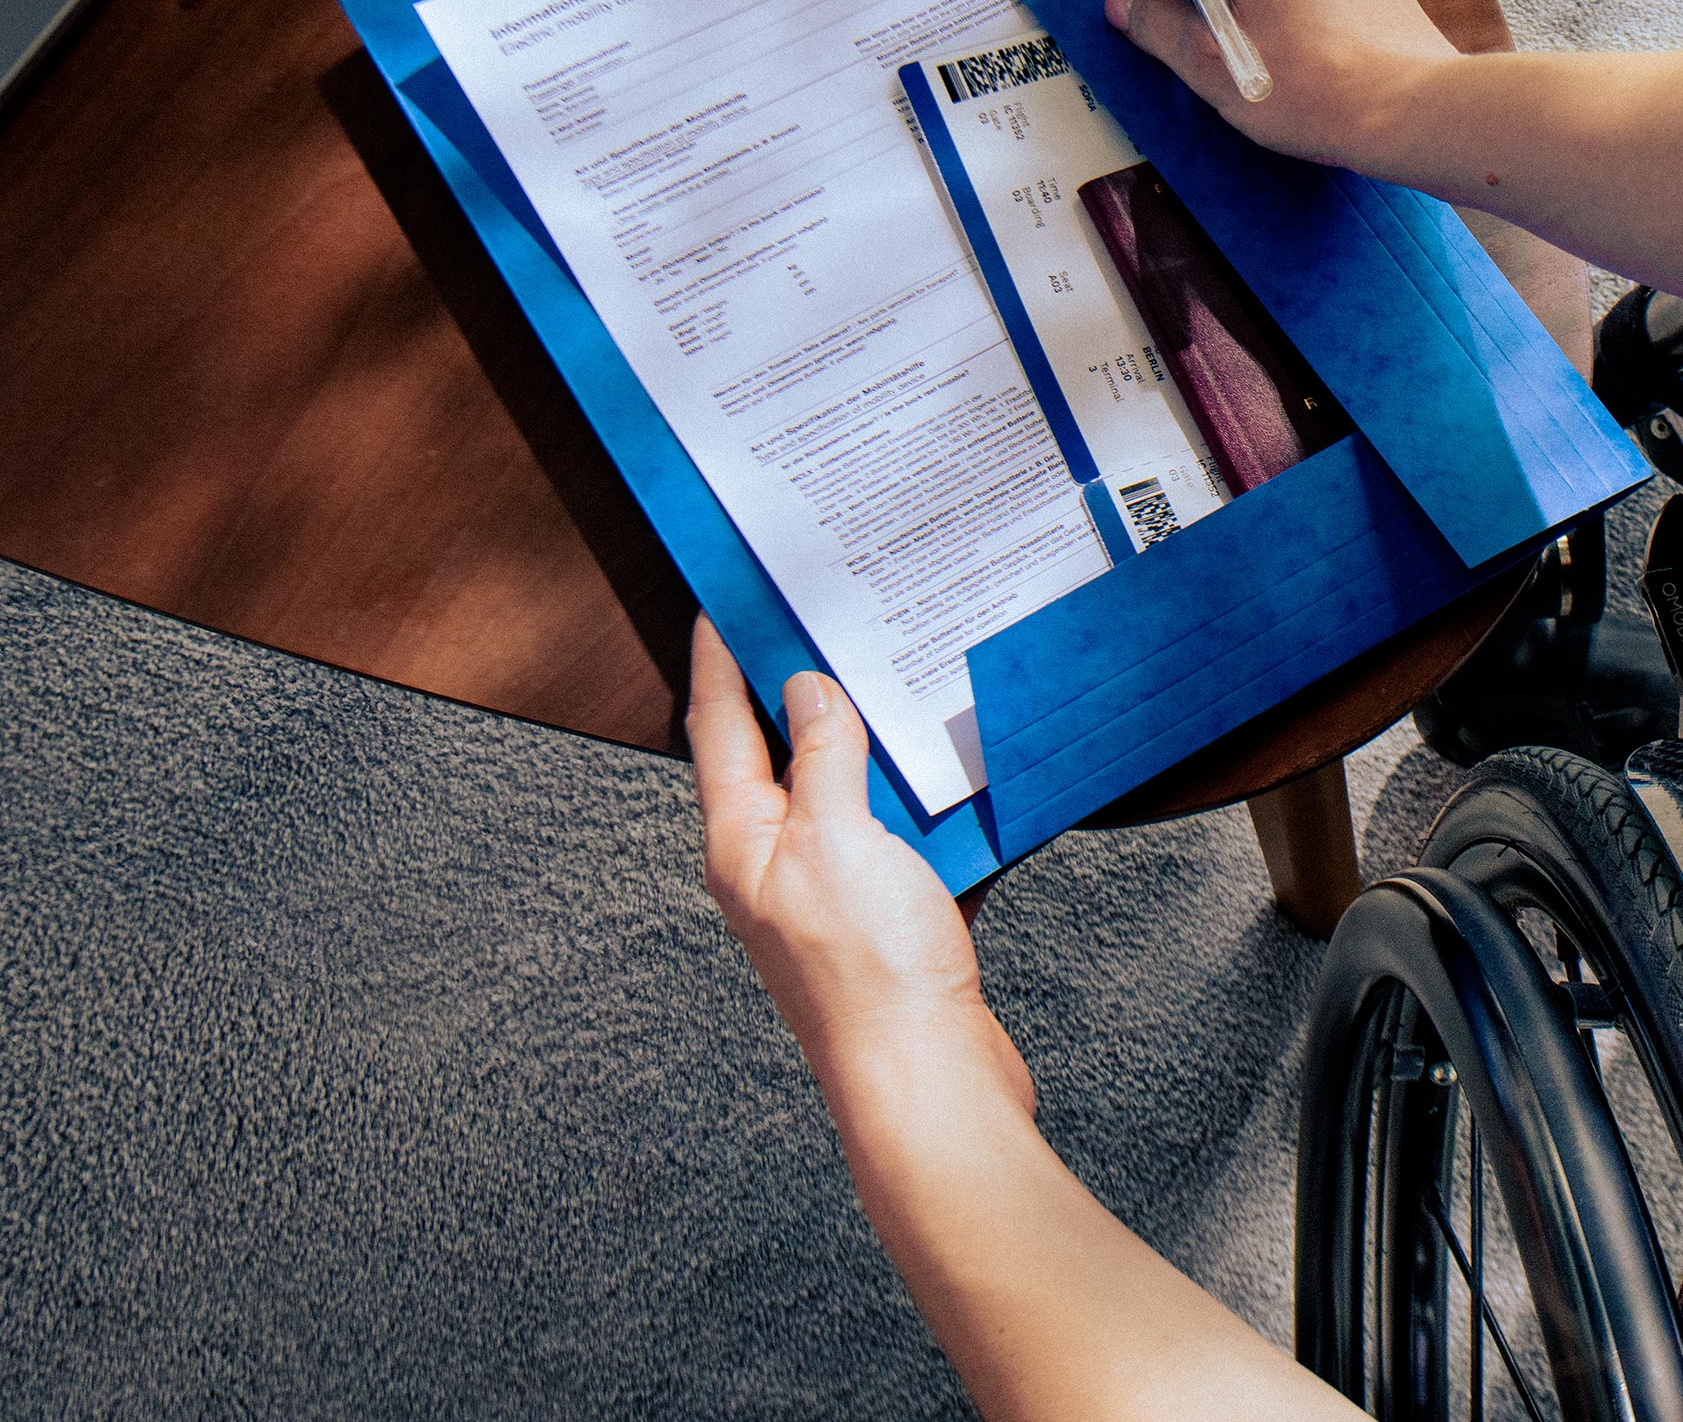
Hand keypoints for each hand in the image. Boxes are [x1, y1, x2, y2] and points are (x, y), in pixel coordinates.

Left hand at [686, 616, 1034, 1127]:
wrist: (930, 1083)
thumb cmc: (870, 976)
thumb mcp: (837, 838)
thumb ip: (822, 758)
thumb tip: (808, 690)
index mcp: (742, 842)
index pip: (717, 725)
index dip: (719, 657)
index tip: (725, 599)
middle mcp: (778, 866)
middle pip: (778, 756)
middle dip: (795, 687)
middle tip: (816, 618)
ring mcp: (833, 896)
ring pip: (849, 794)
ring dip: (872, 742)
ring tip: (897, 676)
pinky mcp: (890, 921)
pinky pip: (906, 840)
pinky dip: (931, 804)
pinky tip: (966, 775)